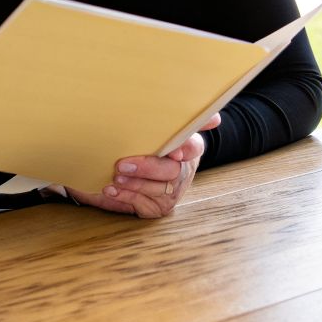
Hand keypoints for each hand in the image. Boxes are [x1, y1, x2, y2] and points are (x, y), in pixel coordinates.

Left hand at [64, 113, 219, 218]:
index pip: (193, 146)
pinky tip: (111, 189)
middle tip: (123, 163)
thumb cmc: (148, 142)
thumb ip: (175, 116)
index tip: (174, 150)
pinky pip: (143, 204)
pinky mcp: (158, 207)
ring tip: (115, 176)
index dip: (185, 149)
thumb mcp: (160, 127)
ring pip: (157, 190)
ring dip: (135, 183)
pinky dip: (126, 197)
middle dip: (148, 168)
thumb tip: (210, 115)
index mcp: (188, 148)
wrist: (130, 170)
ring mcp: (172, 191)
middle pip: (172, 171)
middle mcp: (183, 171)